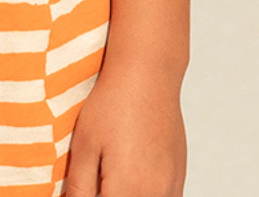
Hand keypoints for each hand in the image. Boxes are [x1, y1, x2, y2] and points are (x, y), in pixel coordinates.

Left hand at [64, 60, 186, 196]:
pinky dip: (145, 195)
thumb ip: (79, 188)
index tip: (79, 191)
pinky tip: (130, 179)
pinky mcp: (179, 176)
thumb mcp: (85, 146)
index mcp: (128, 191)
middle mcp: (155, 195)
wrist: (148, 74)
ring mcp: (171, 187)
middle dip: (108, 195)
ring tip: (110, 179)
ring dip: (126, 195)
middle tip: (95, 180)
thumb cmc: (113, 104)